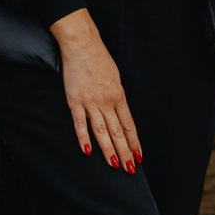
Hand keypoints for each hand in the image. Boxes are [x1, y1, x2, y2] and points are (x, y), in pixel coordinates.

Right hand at [51, 8, 140, 170]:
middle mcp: (107, 102)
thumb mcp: (116, 78)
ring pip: (102, 131)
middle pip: (118, 132)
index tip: (139, 156)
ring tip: (114, 164)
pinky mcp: (75, 101)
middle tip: (130, 169)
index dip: (134, 142)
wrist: (82, 45)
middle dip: (125, 152)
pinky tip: (88, 151)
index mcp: (119, 96)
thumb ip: (118, 97)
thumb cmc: (100, 58)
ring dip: (108, 150)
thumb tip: (122, 114)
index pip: (128, 125)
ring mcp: (90, 103)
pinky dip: (83, 138)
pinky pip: (80, 123)